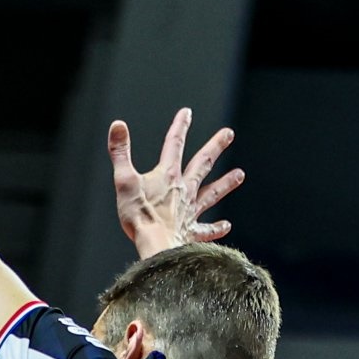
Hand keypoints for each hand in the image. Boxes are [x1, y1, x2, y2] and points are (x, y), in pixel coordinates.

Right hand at [109, 109, 244, 257]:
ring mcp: (190, 211)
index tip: (187, 113)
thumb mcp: (124, 180)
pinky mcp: (191, 232)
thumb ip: (120, 152)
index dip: (180, 126)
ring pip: (213, 193)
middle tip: (229, 133)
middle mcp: (184, 190)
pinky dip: (216, 228)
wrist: (155, 246)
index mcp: (167, 176)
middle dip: (215, 146)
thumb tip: (118, 125)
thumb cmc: (138, 216)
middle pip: (203, 163)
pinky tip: (227, 225)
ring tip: (240, 174)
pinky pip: (207, 230)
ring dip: (226, 183)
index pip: (174, 144)